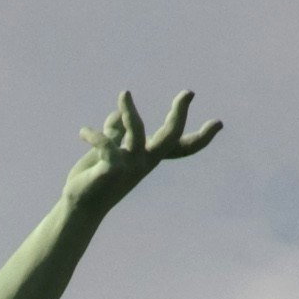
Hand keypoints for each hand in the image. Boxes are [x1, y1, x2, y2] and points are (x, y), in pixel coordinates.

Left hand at [69, 86, 221, 203]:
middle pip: (171, 137)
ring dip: (130, 112)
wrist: (80, 205)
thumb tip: (118, 115)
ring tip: (124, 93)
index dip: (201, 137)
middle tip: (189, 93)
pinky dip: (93, 135)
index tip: (219, 123)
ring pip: (138, 132)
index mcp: (148, 158)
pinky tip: (83, 133)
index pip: (181, 148)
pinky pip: (106, 142)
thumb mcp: (108, 152)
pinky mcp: (113, 168)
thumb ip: (115, 133)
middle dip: (180, 114)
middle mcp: (145, 163)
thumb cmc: (95, 180)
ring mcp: (131, 166)